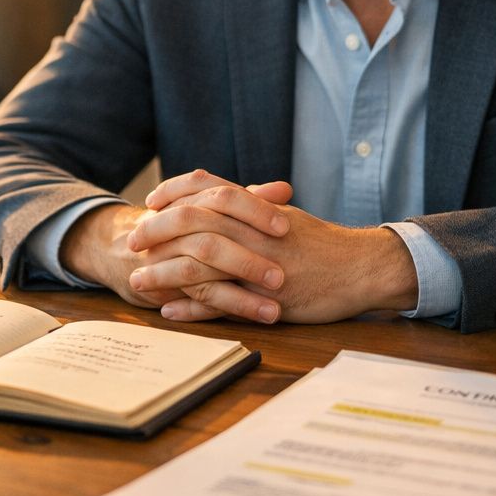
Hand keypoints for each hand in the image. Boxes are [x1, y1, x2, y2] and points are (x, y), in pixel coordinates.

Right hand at [57, 182, 288, 322]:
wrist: (123, 251)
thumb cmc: (180, 231)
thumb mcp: (210, 210)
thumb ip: (246, 200)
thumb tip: (283, 189)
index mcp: (191, 199)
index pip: (222, 195)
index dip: (254, 208)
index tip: (286, 224)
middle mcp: (175, 222)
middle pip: (211, 227)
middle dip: (249, 249)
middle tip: (285, 269)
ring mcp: (167, 252)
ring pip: (204, 263)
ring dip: (242, 284)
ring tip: (278, 301)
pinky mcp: (165, 284)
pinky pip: (200, 295)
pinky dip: (232, 305)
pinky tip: (260, 316)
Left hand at [126, 170, 418, 323]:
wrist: (362, 268)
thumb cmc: (324, 242)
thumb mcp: (285, 216)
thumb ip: (252, 207)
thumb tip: (220, 199)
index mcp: (258, 207)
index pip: (206, 187)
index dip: (174, 192)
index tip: (151, 201)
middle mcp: (255, 231)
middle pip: (194, 221)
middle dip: (157, 230)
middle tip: (133, 240)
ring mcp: (260, 265)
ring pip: (202, 263)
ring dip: (164, 271)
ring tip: (138, 281)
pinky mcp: (267, 299)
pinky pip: (222, 303)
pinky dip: (192, 306)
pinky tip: (169, 309)